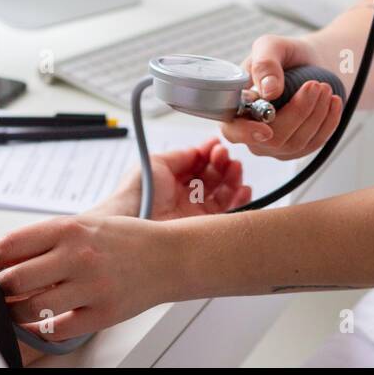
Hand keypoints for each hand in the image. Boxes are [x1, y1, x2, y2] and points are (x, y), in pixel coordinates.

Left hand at [0, 213, 176, 342]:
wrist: (170, 256)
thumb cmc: (126, 240)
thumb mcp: (85, 225)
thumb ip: (47, 238)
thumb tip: (4, 255)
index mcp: (70, 228)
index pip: (10, 245)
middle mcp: (78, 256)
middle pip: (14, 280)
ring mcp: (90, 287)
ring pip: (31, 309)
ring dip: (16, 312)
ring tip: (18, 309)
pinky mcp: (102, 313)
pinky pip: (57, 329)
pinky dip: (43, 328)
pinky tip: (43, 321)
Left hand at [89, 137, 252, 219]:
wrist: (131, 223)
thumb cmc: (135, 196)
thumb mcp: (155, 163)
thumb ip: (180, 156)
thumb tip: (197, 150)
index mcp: (171, 183)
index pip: (198, 165)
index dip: (209, 153)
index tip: (217, 144)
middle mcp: (184, 198)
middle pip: (212, 178)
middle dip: (222, 163)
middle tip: (224, 155)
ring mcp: (194, 214)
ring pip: (223, 194)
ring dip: (232, 178)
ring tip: (234, 167)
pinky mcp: (204, 229)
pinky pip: (228, 214)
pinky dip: (239, 200)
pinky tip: (242, 188)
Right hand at [220, 35, 342, 159]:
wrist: (310, 63)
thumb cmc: (285, 55)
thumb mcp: (272, 46)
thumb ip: (265, 63)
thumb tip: (269, 92)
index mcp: (236, 108)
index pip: (233, 130)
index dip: (246, 133)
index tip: (266, 129)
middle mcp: (251, 131)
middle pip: (273, 138)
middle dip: (298, 112)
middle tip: (314, 85)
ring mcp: (275, 144)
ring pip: (296, 142)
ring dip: (316, 113)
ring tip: (324, 87)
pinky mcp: (298, 148)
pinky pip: (314, 143)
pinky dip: (328, 121)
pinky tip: (333, 101)